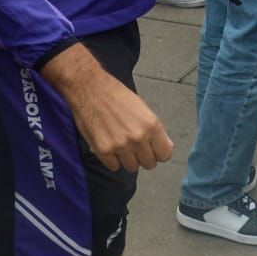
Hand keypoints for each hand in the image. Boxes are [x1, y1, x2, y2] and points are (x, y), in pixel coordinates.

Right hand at [43, 47, 172, 170]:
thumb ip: (155, 130)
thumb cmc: (115, 95)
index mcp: (151, 125)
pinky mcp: (103, 150)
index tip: (153, 150)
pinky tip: (110, 145)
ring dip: (127, 159)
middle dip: (143, 157)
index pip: (165, 154)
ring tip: (121, 144)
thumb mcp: (142, 108)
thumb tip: (167, 146)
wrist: (89, 88)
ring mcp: (120, 145)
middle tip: (135, 147)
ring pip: (132, 167)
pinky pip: (114, 167)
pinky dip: (112, 160)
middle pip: (149, 164)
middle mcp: (138, 137)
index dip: (158, 153)